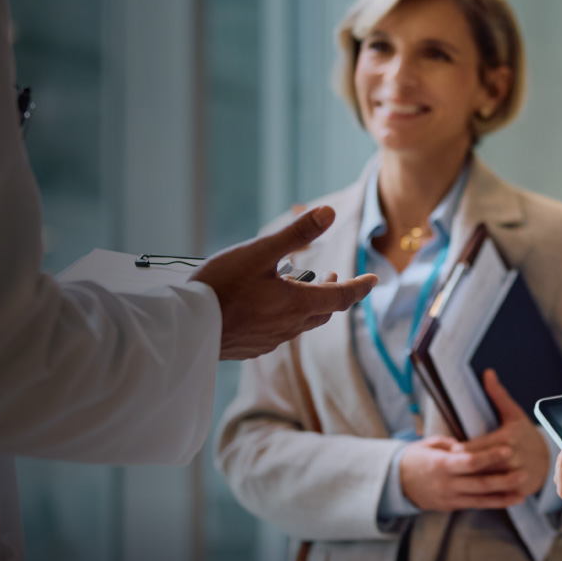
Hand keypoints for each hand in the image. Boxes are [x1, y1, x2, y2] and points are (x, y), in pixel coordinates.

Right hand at [192, 207, 377, 359]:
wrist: (188, 327)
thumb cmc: (222, 286)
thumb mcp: (260, 252)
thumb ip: (296, 233)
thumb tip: (330, 212)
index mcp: (298, 304)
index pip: (341, 296)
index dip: (360, 287)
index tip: (373, 279)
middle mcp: (289, 327)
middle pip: (322, 312)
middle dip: (332, 293)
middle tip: (332, 276)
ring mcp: (269, 340)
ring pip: (299, 323)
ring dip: (306, 304)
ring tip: (295, 285)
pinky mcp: (251, 348)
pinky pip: (277, 333)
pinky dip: (283, 317)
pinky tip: (265, 308)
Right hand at [398, 435, 525, 510]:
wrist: (397, 483)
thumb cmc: (415, 458)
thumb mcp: (429, 444)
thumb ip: (451, 444)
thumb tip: (467, 445)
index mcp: (441, 464)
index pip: (469, 461)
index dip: (489, 456)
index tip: (507, 449)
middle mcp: (447, 483)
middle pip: (479, 482)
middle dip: (503, 478)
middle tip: (524, 471)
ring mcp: (450, 497)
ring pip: (481, 498)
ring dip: (503, 494)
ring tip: (523, 489)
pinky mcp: (453, 506)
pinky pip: (477, 505)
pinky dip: (495, 502)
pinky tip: (511, 499)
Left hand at [461, 369, 549, 497]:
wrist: (550, 459)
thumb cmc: (525, 434)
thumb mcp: (514, 414)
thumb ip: (497, 395)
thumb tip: (487, 373)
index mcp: (507, 438)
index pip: (474, 447)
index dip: (459, 449)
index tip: (450, 449)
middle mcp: (511, 458)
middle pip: (477, 465)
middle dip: (461, 466)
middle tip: (447, 464)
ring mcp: (513, 477)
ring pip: (483, 482)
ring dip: (468, 480)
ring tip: (455, 476)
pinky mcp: (516, 491)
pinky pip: (494, 494)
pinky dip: (481, 492)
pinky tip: (470, 488)